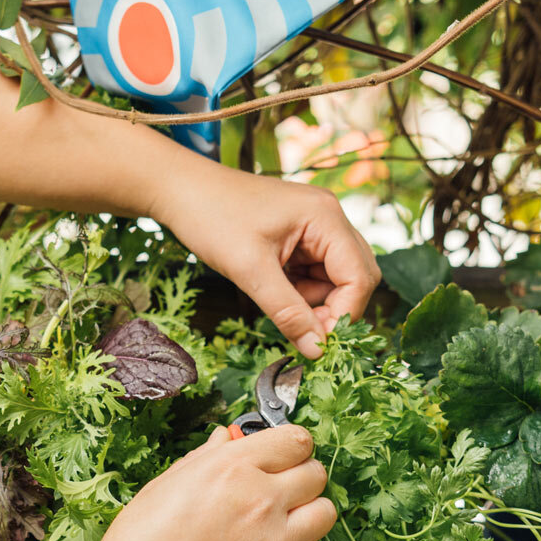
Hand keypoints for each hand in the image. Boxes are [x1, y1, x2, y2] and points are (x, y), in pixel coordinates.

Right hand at [76, 424, 335, 540]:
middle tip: (278, 490)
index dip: (288, 447)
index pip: (295, 440)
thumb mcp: (162, 489)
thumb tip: (226, 438)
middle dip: (299, 477)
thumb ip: (203, 459)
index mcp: (230, 468)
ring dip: (307, 514)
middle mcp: (260, 500)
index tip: (280, 456)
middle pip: (316, 473)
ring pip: (326, 513)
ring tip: (280, 524)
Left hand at [151, 156, 380, 359]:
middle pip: (355, 277)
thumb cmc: (211, 218)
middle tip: (302, 331)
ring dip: (313, 302)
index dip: (344, 315)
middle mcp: (329, 218)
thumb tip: (317, 350)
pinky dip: (299, 291)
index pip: (359, 277)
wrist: (181, 190)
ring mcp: (315, 226)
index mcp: (326, 217)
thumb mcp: (250, 271)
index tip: (318, 343)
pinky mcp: (299, 236)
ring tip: (274, 301)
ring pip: (334, 279)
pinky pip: (314, 273)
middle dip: (333, 309)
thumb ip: (287, 312)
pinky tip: (271, 289)